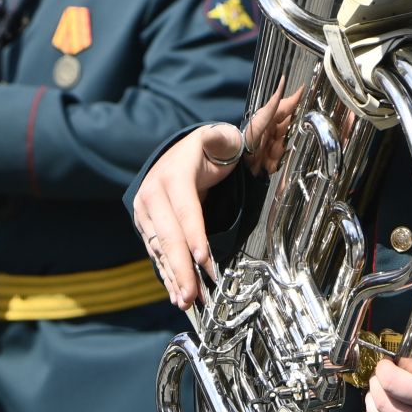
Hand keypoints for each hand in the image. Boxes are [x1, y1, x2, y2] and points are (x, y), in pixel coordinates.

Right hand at [129, 82, 301, 308]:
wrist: (176, 155)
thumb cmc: (209, 149)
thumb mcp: (222, 138)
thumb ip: (240, 132)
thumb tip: (265, 109)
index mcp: (174, 174)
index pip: (185, 210)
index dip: (194, 234)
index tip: (205, 258)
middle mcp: (153, 194)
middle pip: (169, 235)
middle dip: (181, 266)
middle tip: (194, 295)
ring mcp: (146, 213)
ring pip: (160, 249)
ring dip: (173, 276)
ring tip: (185, 302)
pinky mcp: (146, 228)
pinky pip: (156, 254)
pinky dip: (167, 275)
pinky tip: (177, 294)